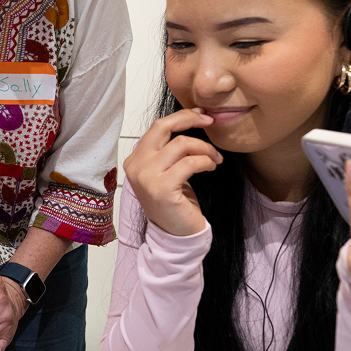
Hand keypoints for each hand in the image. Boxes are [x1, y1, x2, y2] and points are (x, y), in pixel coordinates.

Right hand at [123, 107, 222, 236]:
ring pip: (181, 144)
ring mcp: (147, 177)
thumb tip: (190, 119)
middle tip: (210, 121)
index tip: (202, 115)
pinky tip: (212, 166)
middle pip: (163, 127)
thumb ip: (168, 150)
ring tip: (215, 158)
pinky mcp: (162, 188)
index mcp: (135, 160)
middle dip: (190, 119)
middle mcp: (136, 166)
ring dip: (205, 148)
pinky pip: (189, 163)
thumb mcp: (166, 171)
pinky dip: (205, 161)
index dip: (181, 117)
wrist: (176, 235)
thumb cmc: (174, 202)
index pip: (157, 127)